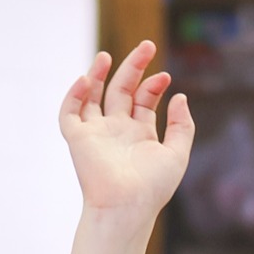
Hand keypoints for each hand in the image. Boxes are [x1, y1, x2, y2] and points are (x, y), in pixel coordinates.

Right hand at [60, 42, 193, 253]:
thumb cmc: (153, 187)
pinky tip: (87, 79)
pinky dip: (74, 94)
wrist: (127, 207)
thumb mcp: (178, 154)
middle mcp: (117, 131)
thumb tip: (180, 95)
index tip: (166, 77)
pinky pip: (70, 112)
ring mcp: (97, 133)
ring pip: (93, 96)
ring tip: (107, 56)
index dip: (154, 85)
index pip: (143, 101)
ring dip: (98, 74)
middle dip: (133, 68)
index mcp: (140, 135)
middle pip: (121, 91)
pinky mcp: (78, 139)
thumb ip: (183, 125)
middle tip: (147, 46)